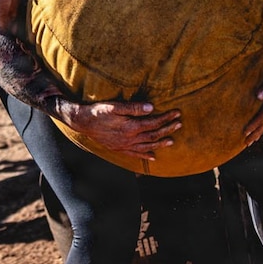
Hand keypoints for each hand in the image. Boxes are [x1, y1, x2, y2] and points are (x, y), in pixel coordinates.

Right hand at [56, 99, 181, 161]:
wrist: (82, 122)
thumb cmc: (98, 112)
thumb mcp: (115, 106)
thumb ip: (133, 107)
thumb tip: (151, 107)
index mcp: (130, 127)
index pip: (154, 123)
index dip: (166, 118)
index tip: (177, 113)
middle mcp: (129, 139)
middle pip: (153, 135)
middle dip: (168, 129)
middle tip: (180, 124)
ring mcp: (124, 146)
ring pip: (147, 146)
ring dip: (160, 143)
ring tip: (172, 141)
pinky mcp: (119, 149)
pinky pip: (135, 155)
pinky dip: (145, 156)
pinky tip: (153, 157)